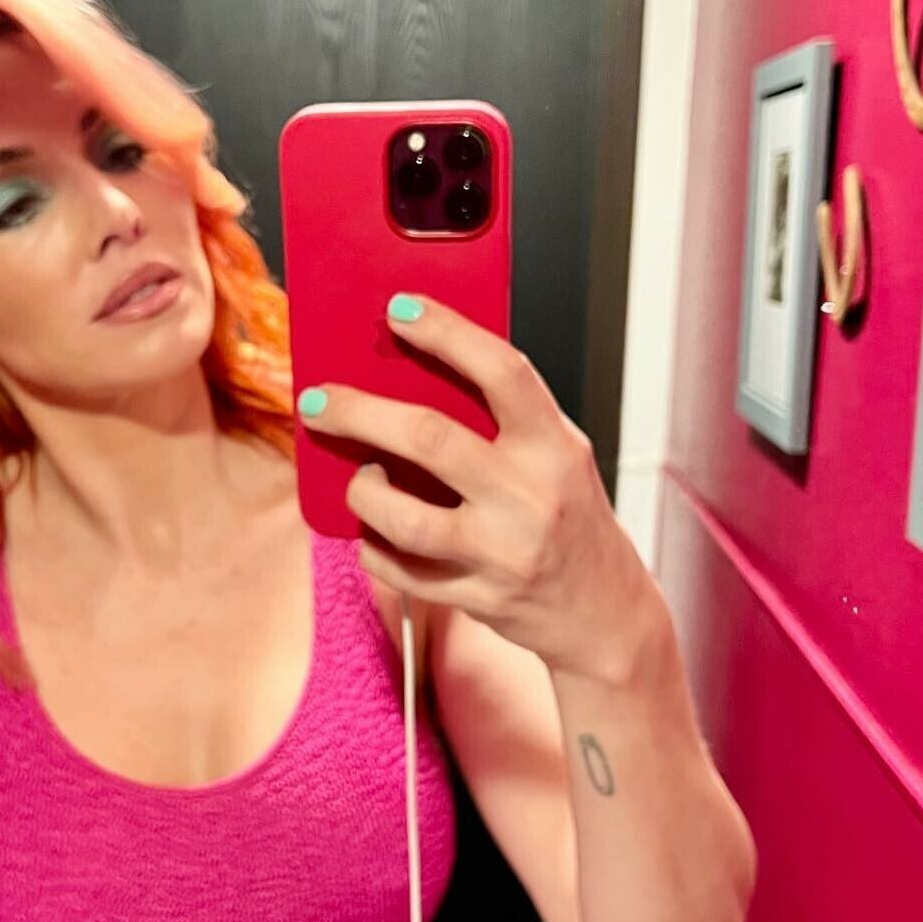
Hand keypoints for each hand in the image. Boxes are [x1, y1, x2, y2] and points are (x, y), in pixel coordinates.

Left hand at [297, 291, 657, 681]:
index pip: (502, 372)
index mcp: (554, 446)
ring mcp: (502, 552)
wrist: (605, 612)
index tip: (399, 309)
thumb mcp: (558, 456)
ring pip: (404, 517)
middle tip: (317, 399)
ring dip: (362, 492)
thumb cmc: (569, 518)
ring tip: (359, 476)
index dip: (448, 333)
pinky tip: (372, 530)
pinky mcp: (478, 597)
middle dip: (359, 413)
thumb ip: (505, 420)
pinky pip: (401, 570)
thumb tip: (412, 374)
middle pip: (430, 439)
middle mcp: (530, 496)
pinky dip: (373, 547)